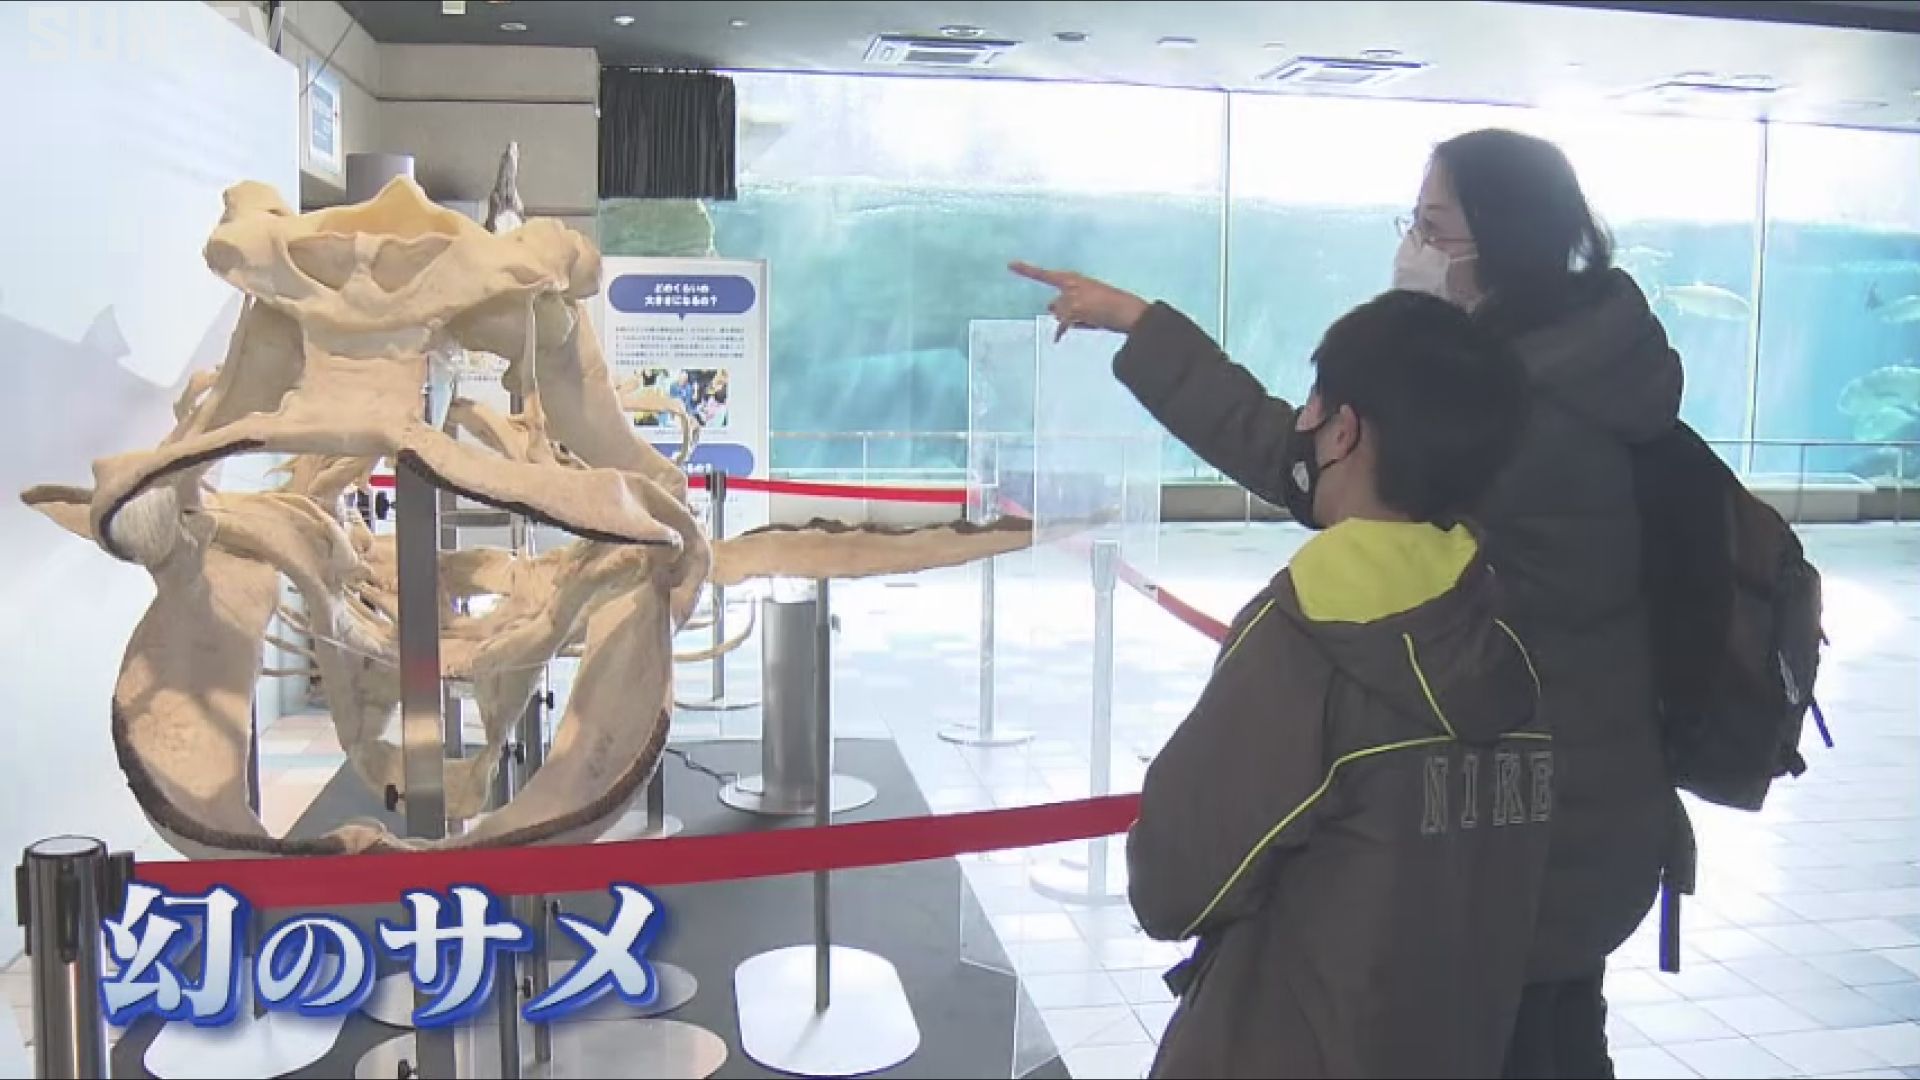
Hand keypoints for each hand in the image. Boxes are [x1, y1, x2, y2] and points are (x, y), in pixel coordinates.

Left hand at [1010, 262, 1150, 341]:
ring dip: (1071, 321)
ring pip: (1060, 315)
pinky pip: (1062, 325)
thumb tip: (1049, 309)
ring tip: (1094, 318)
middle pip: (1056, 304)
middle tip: (1088, 312)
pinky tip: (1057, 339)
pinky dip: (1061, 332)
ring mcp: (1071, 296)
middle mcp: (1070, 284)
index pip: (1045, 274)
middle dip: (1065, 311)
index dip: (1026, 270)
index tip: (1010, 265)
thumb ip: (1069, 300)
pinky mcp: (1074, 309)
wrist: (1127, 310)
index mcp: (1075, 278)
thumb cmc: (1112, 305)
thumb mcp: (1090, 297)